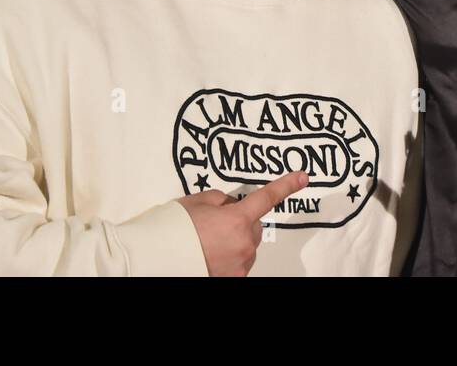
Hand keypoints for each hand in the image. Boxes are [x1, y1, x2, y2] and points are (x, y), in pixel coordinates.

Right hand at [177, 171, 308, 275]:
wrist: (154, 260)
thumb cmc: (173, 230)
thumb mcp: (197, 202)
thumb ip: (220, 200)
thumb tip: (229, 206)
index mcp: (237, 219)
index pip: (267, 197)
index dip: (286, 186)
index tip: (302, 177)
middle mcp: (244, 244)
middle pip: (254, 226)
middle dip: (241, 222)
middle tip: (214, 224)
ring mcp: (239, 265)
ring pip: (246, 246)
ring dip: (235, 242)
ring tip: (206, 243)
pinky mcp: (233, 279)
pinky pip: (238, 263)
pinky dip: (229, 258)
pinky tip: (208, 256)